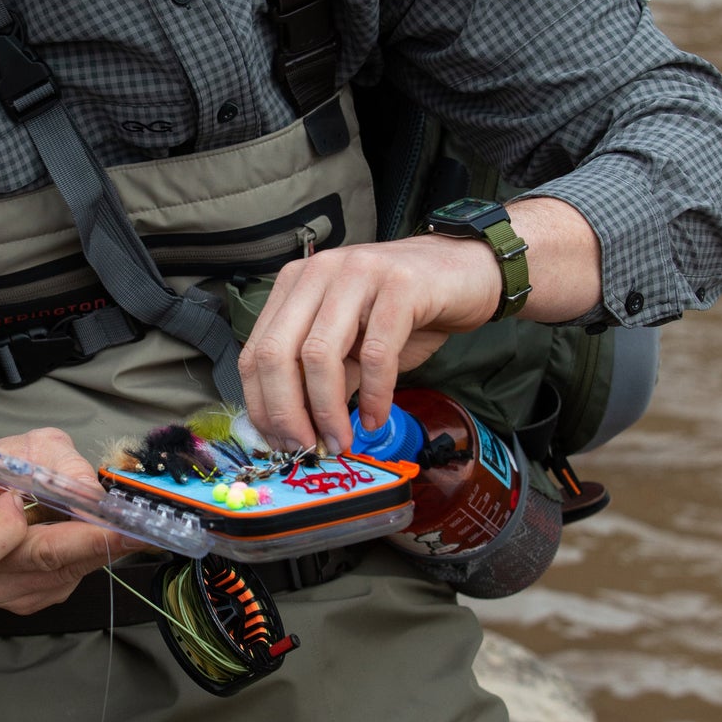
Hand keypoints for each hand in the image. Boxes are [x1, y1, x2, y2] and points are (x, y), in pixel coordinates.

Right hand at [0, 427, 145, 613]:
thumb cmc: (2, 464)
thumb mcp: (31, 446)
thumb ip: (60, 465)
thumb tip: (93, 497)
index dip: (36, 530)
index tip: (80, 513)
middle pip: (40, 563)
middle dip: (91, 542)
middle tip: (134, 530)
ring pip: (59, 576)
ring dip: (92, 550)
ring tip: (114, 524)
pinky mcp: (26, 599)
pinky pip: (65, 582)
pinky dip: (86, 558)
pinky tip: (90, 535)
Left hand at [237, 233, 497, 454]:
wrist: (465, 272)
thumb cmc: (404, 311)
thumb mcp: (352, 346)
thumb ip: (321, 379)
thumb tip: (295, 432)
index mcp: (295, 285)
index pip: (256, 351)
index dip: (263, 406)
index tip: (280, 444)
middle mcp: (318, 272)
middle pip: (278, 353)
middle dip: (286, 413)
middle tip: (307, 450)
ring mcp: (357, 273)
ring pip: (319, 354)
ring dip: (327, 410)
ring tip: (341, 441)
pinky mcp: (400, 285)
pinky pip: (376, 353)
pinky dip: (373, 395)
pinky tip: (375, 417)